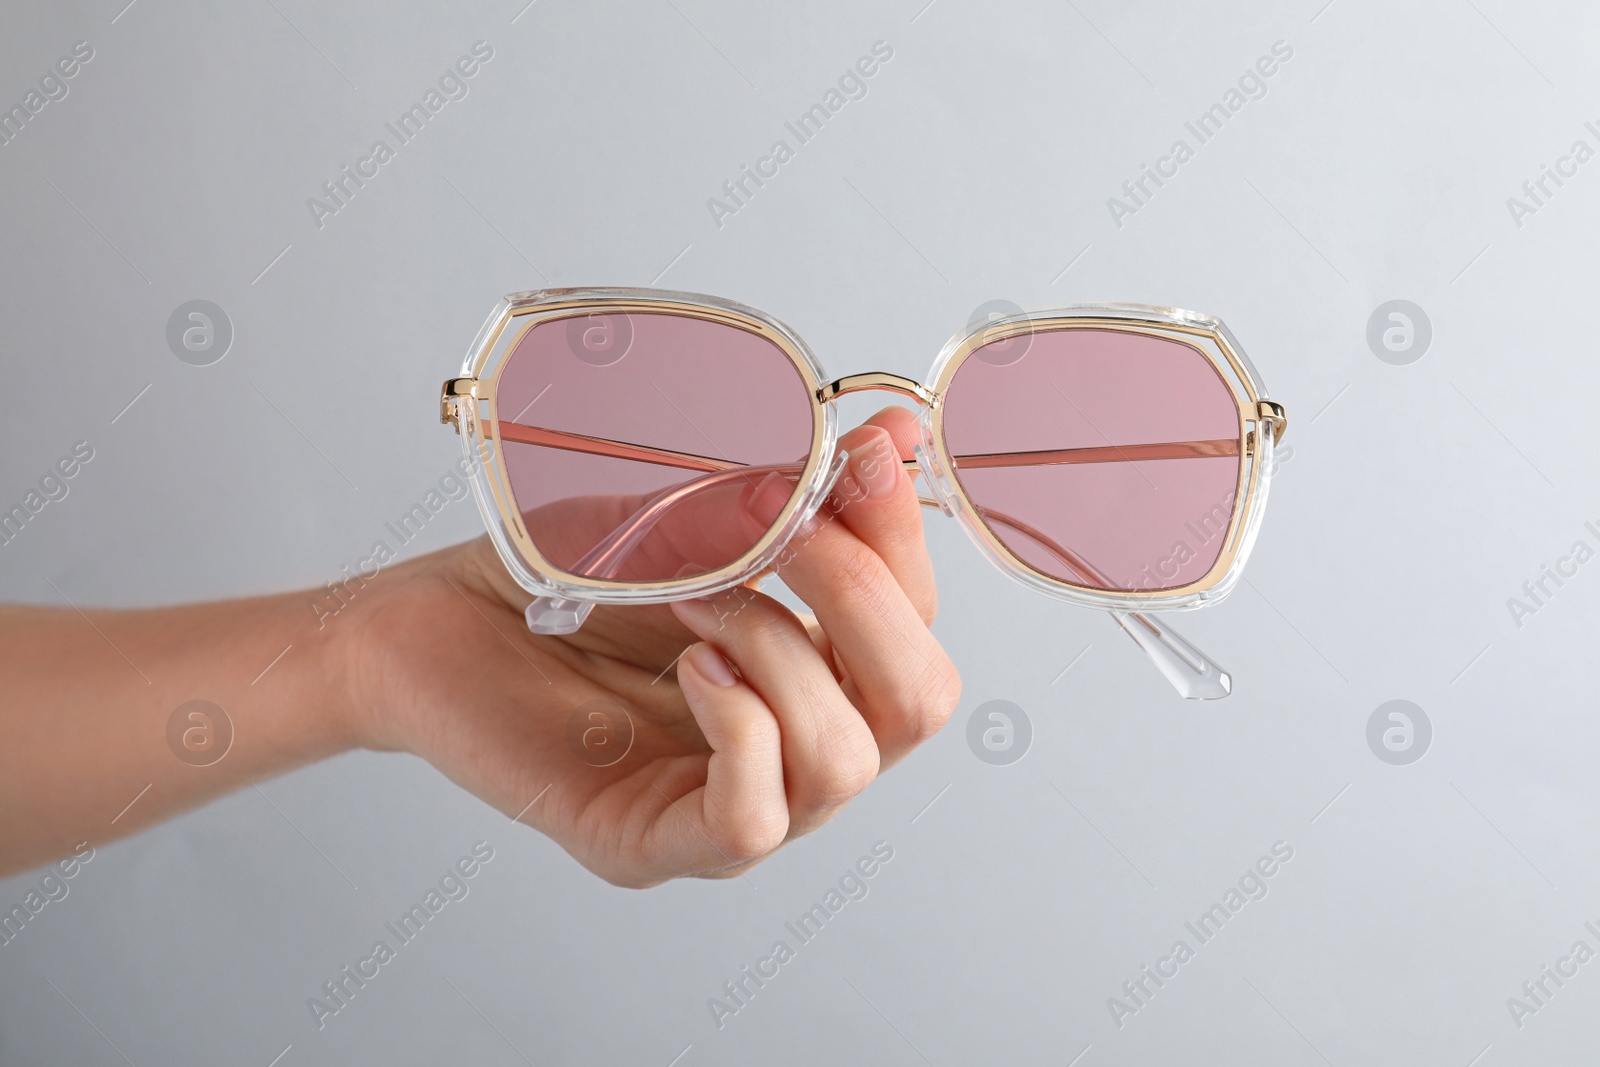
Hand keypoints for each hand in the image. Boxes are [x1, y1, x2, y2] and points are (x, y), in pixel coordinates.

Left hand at [340, 407, 960, 886]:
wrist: (436, 619)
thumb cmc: (560, 576)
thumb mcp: (689, 519)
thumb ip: (794, 495)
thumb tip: (897, 436)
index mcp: (814, 676)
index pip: (919, 628)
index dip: (901, 544)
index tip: (856, 463)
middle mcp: (791, 753)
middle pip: (918, 705)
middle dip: (862, 599)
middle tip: (783, 536)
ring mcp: (727, 808)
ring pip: (842, 762)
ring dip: (778, 649)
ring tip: (697, 598)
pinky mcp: (652, 846)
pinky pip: (752, 818)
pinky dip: (737, 722)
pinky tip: (690, 665)